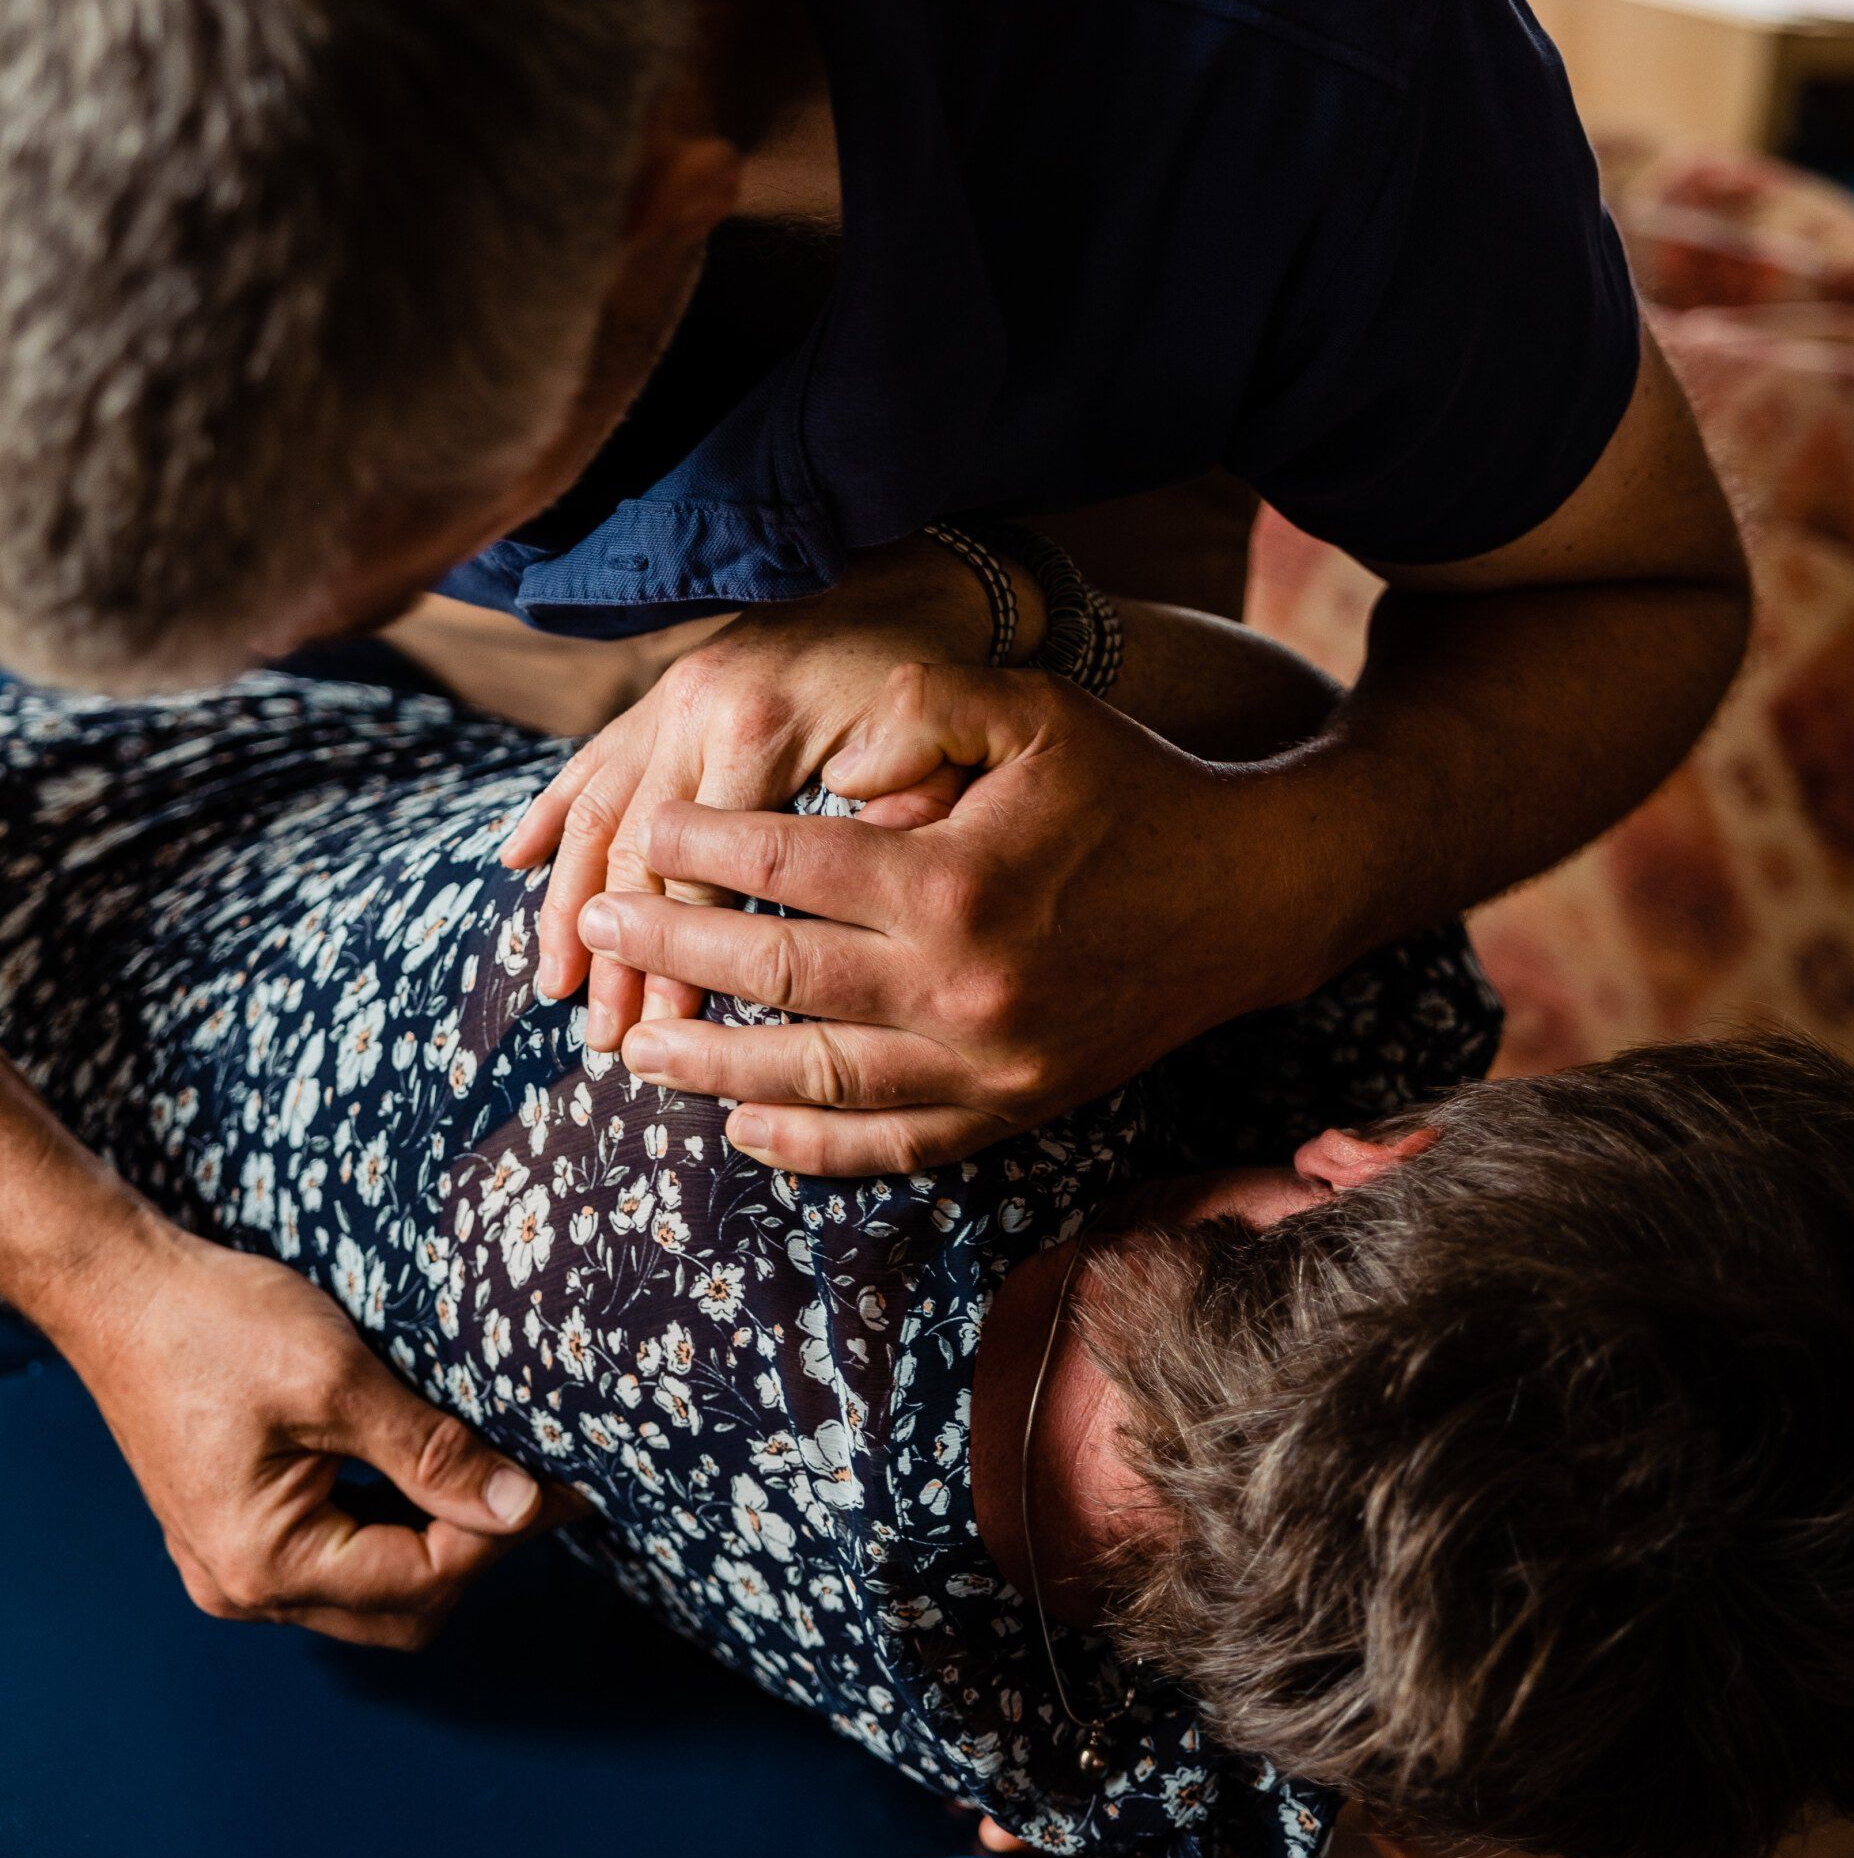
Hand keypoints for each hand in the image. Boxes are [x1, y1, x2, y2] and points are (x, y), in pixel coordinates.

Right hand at [64, 1213, 569, 1647]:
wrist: (123, 1289)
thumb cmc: (216, 1324)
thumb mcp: (337, 1379)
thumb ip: (430, 1452)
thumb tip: (518, 1506)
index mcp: (265, 1563)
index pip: (421, 1579)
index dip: (502, 1533)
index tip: (565, 1484)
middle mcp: (245, 1587)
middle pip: (400, 1607)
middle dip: (475, 1549)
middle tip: (533, 1478)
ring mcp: (234, 1565)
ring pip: (372, 1590)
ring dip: (435, 1538)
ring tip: (488, 1467)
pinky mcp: (236, 1531)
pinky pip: (336, 1556)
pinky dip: (390, 1523)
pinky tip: (422, 1468)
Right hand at [501, 538, 1030, 1057]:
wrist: (909, 577)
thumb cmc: (924, 672)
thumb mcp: (927, 737)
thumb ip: (897, 809)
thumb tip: (864, 892)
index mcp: (758, 730)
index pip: (703, 870)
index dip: (687, 957)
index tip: (676, 1030)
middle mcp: (696, 711)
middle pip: (632, 851)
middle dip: (614, 952)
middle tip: (602, 1036)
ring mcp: (670, 698)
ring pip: (595, 811)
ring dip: (567, 903)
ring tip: (553, 985)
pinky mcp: (664, 690)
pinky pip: (592, 758)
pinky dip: (548, 811)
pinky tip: (514, 863)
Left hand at [573, 664, 1306, 1173]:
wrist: (1253, 893)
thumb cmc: (1131, 787)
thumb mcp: (1034, 713)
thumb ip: (923, 710)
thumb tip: (829, 760)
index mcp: (955, 877)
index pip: (784, 864)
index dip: (698, 847)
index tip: (645, 834)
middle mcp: (962, 985)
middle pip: (775, 978)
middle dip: (670, 951)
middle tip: (597, 929)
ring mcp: (987, 1066)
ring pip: (814, 1082)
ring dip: (711, 1068)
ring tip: (635, 1045)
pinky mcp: (1012, 1112)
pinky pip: (891, 1147)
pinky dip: (811, 1147)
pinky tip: (745, 1129)